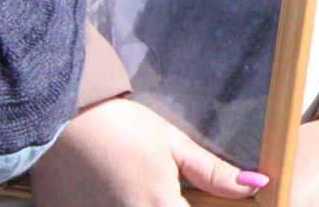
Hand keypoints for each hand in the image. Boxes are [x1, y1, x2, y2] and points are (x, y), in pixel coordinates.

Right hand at [29, 97, 264, 205]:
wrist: (61, 121)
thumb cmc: (123, 128)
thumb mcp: (174, 146)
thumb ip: (214, 174)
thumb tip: (257, 185)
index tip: (199, 197)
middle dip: (172, 204)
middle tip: (170, 189)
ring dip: (145, 204)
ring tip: (140, 182)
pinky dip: (116, 204)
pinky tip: (115, 190)